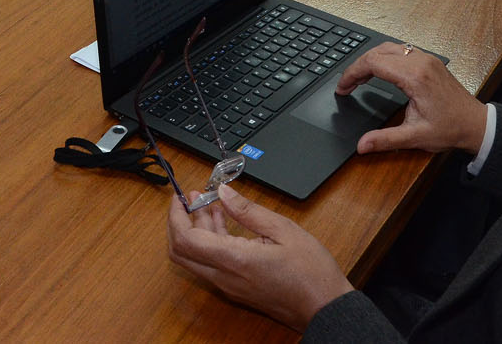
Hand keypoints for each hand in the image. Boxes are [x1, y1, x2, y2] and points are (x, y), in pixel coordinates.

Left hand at [166, 184, 351, 330]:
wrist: (325, 308)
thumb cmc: (311, 273)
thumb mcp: (283, 230)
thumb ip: (248, 210)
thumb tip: (224, 192)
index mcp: (235, 260)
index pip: (185, 240)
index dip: (176, 217)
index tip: (180, 198)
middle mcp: (225, 277)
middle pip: (181, 252)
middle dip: (179, 222)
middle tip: (189, 199)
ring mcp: (229, 286)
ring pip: (196, 258)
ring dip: (196, 230)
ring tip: (208, 202)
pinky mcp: (236, 289)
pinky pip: (211, 264)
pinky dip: (209, 242)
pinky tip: (223, 222)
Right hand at [335, 43, 488, 154]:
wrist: (477, 125)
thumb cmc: (450, 129)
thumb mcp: (415, 137)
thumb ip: (385, 140)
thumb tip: (361, 145)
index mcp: (415, 77)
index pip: (373, 63)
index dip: (352, 73)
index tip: (343, 88)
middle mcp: (420, 62)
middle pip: (378, 52)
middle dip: (358, 66)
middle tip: (347, 85)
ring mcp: (427, 59)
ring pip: (389, 48)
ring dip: (371, 60)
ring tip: (359, 78)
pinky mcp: (430, 61)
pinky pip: (401, 50)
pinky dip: (385, 58)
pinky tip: (380, 72)